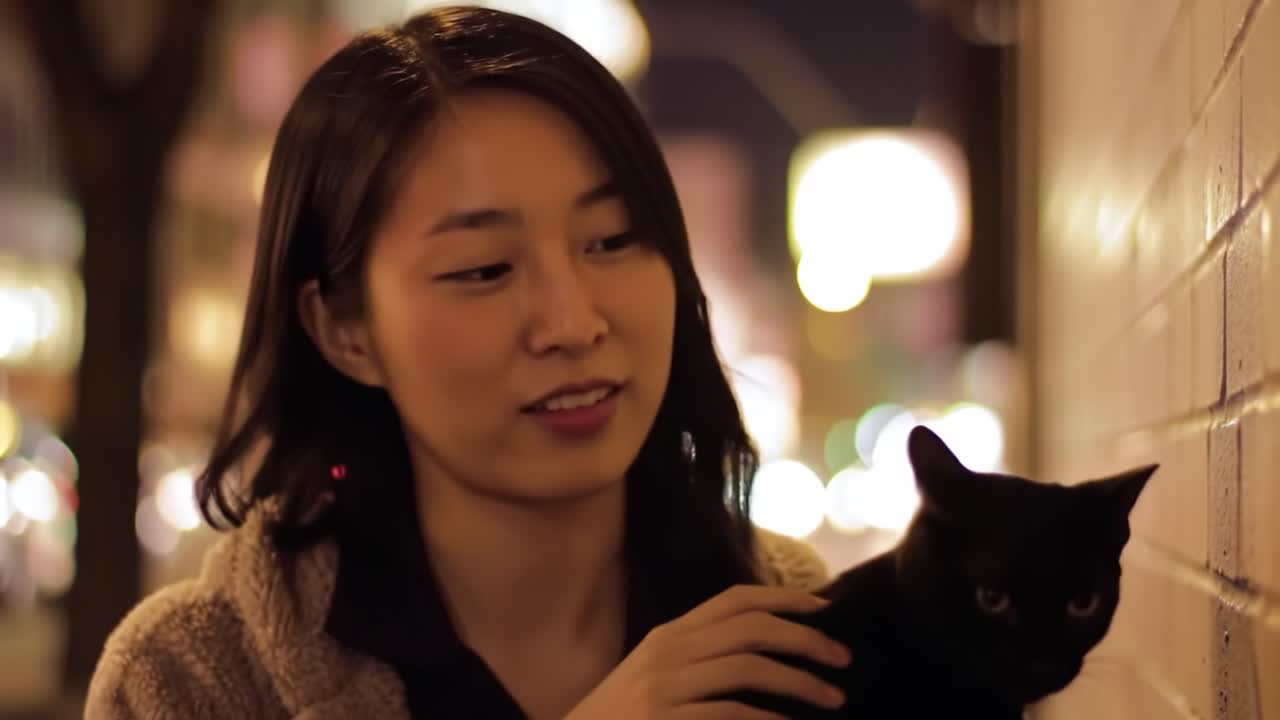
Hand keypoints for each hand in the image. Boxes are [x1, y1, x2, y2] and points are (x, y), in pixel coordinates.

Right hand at [564, 584, 851, 719]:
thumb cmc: (627, 718)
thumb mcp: (658, 675)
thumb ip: (702, 655)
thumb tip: (771, 647)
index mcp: (671, 634)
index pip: (736, 598)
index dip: (786, 598)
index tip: (828, 609)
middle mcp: (669, 652)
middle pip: (751, 627)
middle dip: (806, 638)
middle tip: (844, 658)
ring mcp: (665, 687)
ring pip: (749, 666)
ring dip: (801, 681)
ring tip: (833, 698)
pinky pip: (731, 714)